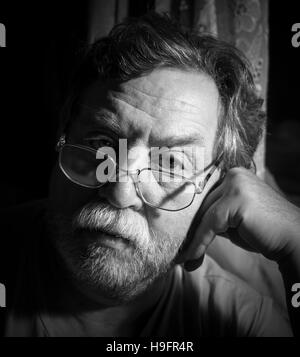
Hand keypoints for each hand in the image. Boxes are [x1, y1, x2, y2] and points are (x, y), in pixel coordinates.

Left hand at [177, 167, 299, 270]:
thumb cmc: (262, 232)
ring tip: (182, 258)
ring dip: (191, 239)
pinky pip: (209, 224)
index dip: (191, 219)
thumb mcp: (233, 220)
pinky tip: (191, 257)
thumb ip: (214, 216)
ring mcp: (235, 185)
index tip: (179, 238)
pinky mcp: (236, 200)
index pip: (204, 198)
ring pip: (203, 215)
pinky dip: (199, 243)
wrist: (292, 239)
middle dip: (189, 230)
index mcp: (233, 175)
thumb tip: (187, 228)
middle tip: (178, 251)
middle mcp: (233, 175)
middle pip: (202, 205)